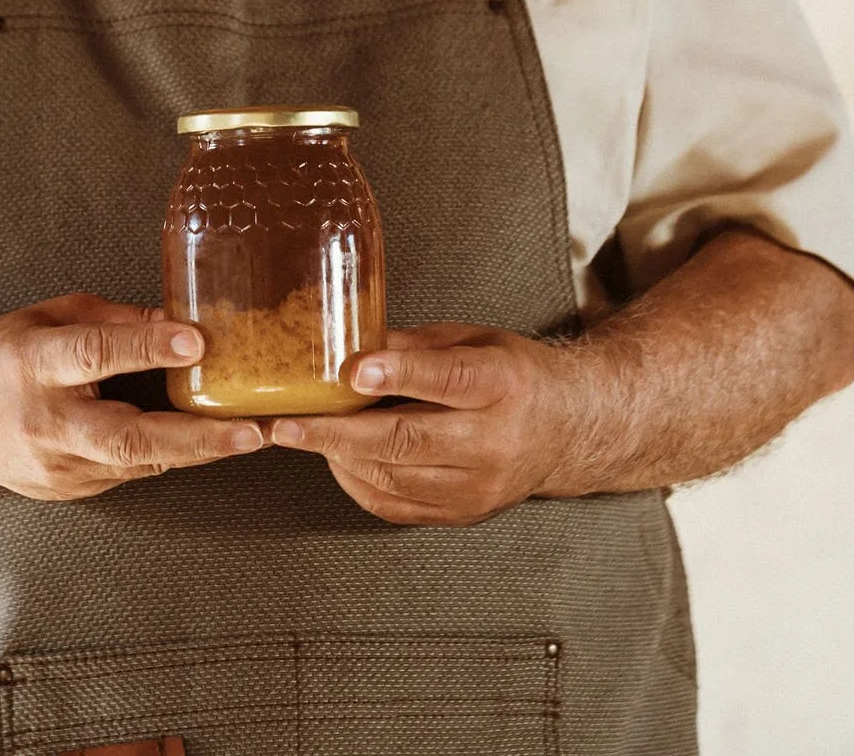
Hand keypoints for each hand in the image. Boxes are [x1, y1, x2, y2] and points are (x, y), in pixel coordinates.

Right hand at [0, 292, 265, 499]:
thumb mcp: (47, 316)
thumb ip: (113, 320)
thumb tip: (177, 320)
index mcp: (33, 364)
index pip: (94, 355)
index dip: (146, 348)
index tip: (195, 342)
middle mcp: (44, 422)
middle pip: (126, 437)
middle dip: (195, 437)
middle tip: (250, 431)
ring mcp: (54, 466)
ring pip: (136, 462)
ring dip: (195, 450)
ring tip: (247, 435)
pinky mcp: (66, 490)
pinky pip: (125, 472)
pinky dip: (162, 456)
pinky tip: (194, 443)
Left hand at [268, 322, 577, 525]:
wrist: (566, 430)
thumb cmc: (514, 377)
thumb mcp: (472, 340)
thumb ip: (413, 345)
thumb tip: (349, 345)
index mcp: (501, 384)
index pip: (446, 380)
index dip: (397, 374)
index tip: (353, 371)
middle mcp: (494, 441)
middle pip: (407, 440)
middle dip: (337, 433)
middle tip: (287, 424)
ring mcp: (479, 486)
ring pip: (393, 477)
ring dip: (339, 456)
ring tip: (304, 434)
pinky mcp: (463, 513)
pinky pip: (394, 505)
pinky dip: (356, 482)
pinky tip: (338, 457)